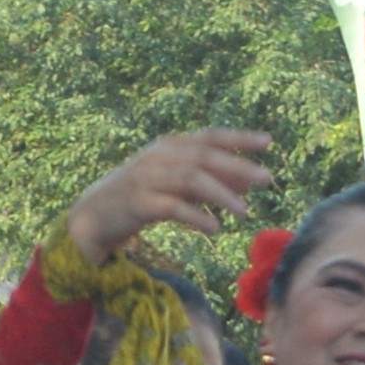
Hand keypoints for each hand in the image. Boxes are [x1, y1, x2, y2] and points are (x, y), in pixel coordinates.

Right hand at [63, 128, 278, 262]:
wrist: (95, 215)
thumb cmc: (143, 197)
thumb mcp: (178, 184)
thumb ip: (211, 179)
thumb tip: (250, 182)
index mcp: (169, 146)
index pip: (209, 136)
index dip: (238, 137)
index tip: (269, 141)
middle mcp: (158, 156)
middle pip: (203, 156)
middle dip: (237, 166)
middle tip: (267, 179)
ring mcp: (146, 178)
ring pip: (190, 179)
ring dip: (221, 194)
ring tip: (245, 213)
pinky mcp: (138, 203)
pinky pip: (172, 207)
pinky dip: (196, 216)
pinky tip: (215, 228)